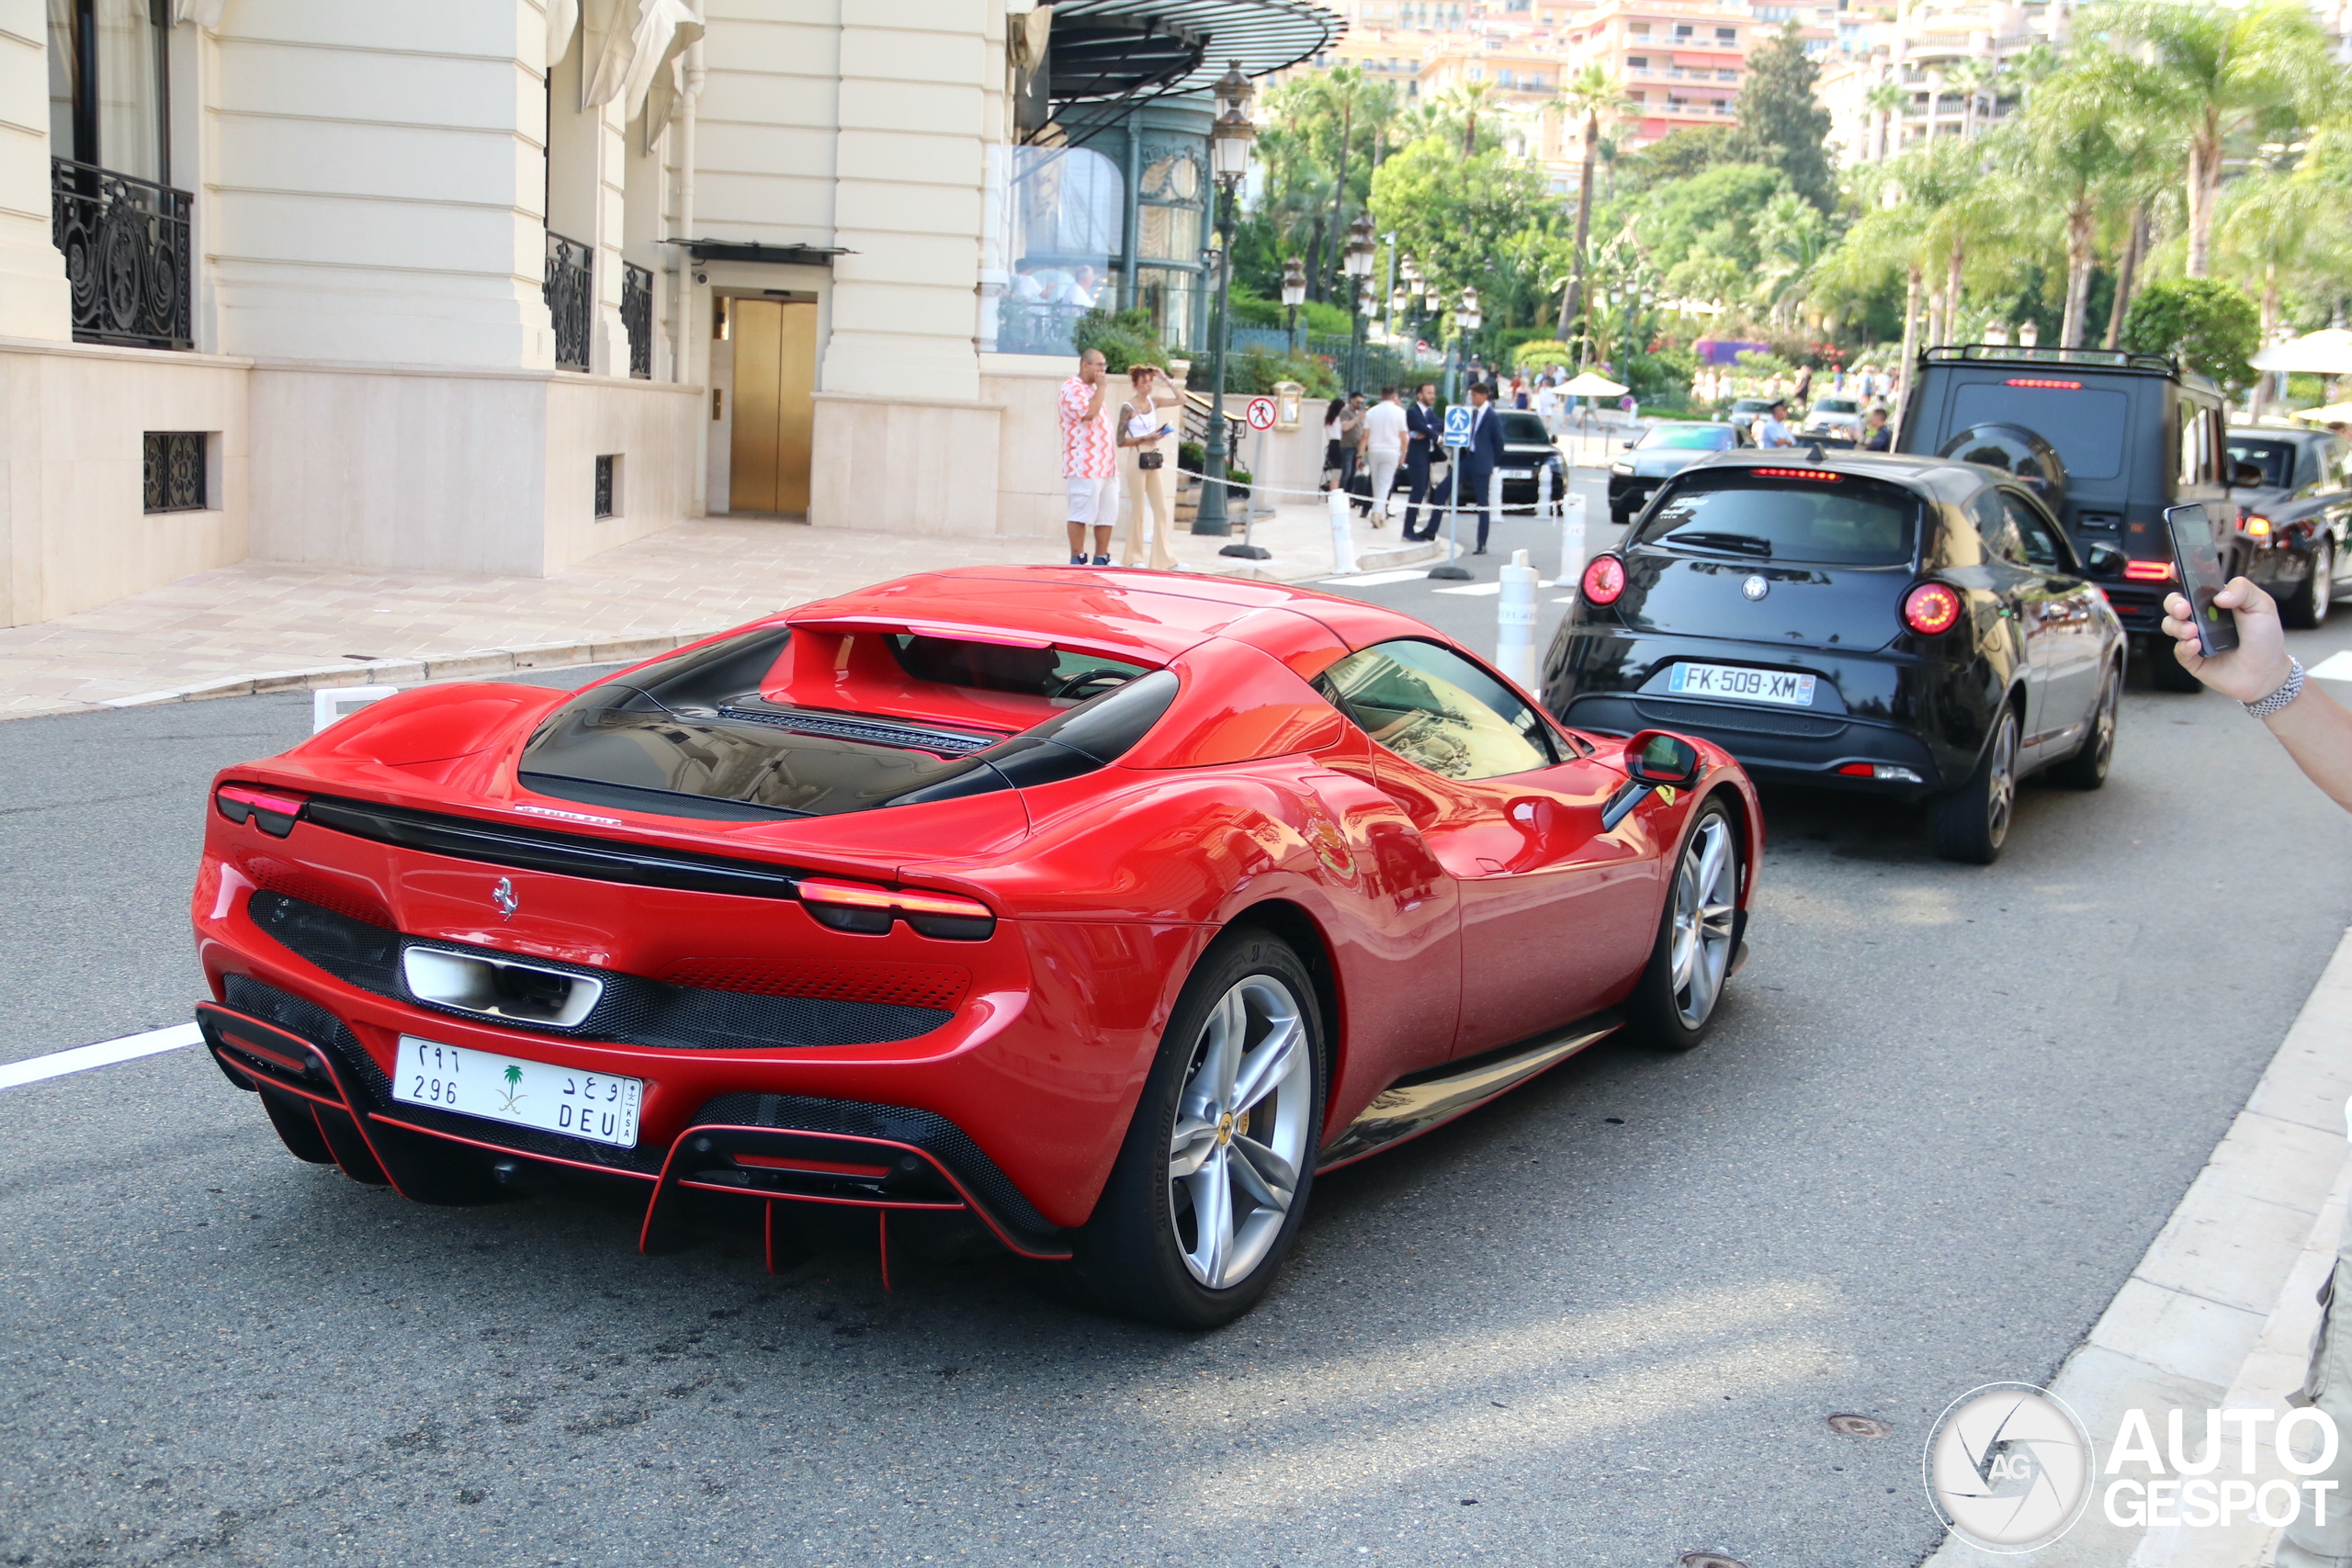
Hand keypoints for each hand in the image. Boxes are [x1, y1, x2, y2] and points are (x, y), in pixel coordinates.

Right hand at [2159, 576, 2293, 703]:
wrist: (2266, 673)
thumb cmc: (2265, 639)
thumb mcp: (2262, 606)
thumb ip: (2243, 590)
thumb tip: (2218, 595)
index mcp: (2217, 601)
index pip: (2194, 584)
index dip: (2181, 574)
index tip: (2174, 570)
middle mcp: (2202, 617)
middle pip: (2175, 603)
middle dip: (2174, 603)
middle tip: (2184, 608)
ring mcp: (2195, 637)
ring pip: (2170, 625)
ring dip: (2177, 625)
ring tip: (2193, 631)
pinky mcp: (2191, 658)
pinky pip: (2177, 649)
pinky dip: (2184, 646)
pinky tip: (2196, 645)